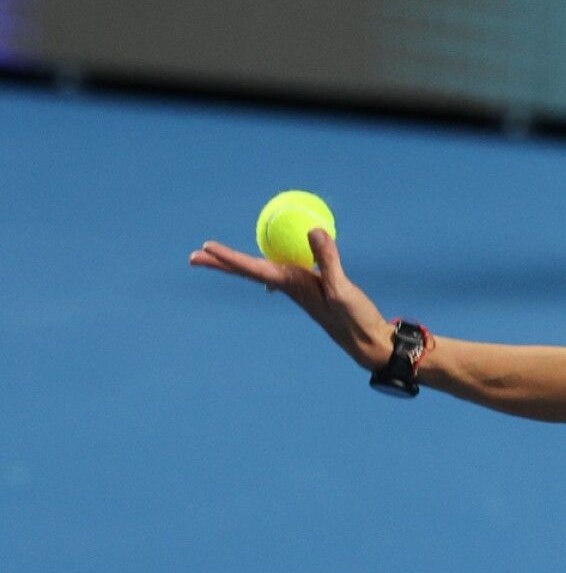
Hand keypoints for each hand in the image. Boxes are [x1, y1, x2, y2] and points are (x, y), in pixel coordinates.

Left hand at [188, 227, 394, 373]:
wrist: (366, 342)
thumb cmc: (354, 320)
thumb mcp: (341, 289)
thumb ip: (328, 259)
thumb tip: (313, 230)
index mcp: (291, 285)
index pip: (253, 268)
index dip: (229, 257)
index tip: (206, 247)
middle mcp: (288, 285)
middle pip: (247, 271)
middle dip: (220, 264)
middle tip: (192, 256)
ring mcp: (297, 287)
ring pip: (259, 270)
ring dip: (236, 264)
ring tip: (214, 255)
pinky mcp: (309, 287)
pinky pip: (279, 269)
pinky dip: (263, 263)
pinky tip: (262, 267)